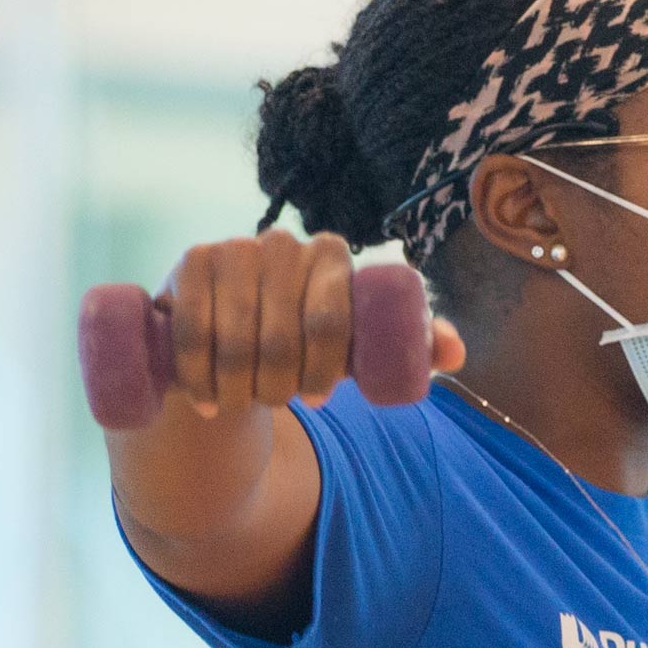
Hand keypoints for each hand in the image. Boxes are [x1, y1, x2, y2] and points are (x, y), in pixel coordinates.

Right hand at [157, 229, 464, 418]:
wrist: (239, 330)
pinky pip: (192, 329)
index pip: (331, 322)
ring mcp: (235, 247)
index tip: (318, 402)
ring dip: (237, 387)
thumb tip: (454, 354)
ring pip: (235, 338)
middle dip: (278, 385)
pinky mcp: (192, 261)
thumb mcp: (363, 345)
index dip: (322, 371)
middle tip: (276, 404)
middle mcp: (286, 242)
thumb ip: (413, 346)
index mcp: (335, 254)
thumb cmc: (312, 339)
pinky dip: (198, 374)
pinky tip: (205, 401)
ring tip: (241, 405)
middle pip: (281, 335)